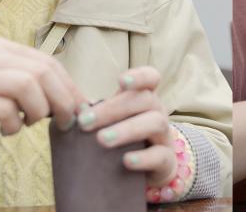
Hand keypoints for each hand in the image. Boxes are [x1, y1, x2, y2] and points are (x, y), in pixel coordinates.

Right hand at [0, 39, 85, 141]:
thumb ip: (10, 73)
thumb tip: (47, 95)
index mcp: (1, 47)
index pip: (48, 62)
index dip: (69, 85)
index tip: (79, 105)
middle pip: (44, 72)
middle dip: (65, 98)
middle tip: (68, 121)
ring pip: (29, 85)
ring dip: (42, 109)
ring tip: (34, 124)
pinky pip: (3, 109)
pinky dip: (14, 122)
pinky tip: (7, 129)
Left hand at [76, 66, 177, 187]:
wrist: (151, 170)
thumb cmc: (128, 138)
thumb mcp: (116, 121)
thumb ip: (100, 113)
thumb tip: (77, 110)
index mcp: (146, 98)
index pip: (151, 78)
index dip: (139, 76)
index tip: (120, 81)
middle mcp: (158, 112)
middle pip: (145, 100)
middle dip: (113, 109)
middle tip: (84, 122)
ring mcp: (166, 136)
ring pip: (155, 123)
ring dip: (127, 129)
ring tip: (101, 140)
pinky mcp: (167, 161)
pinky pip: (160, 156)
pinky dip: (143, 158)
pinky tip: (126, 161)